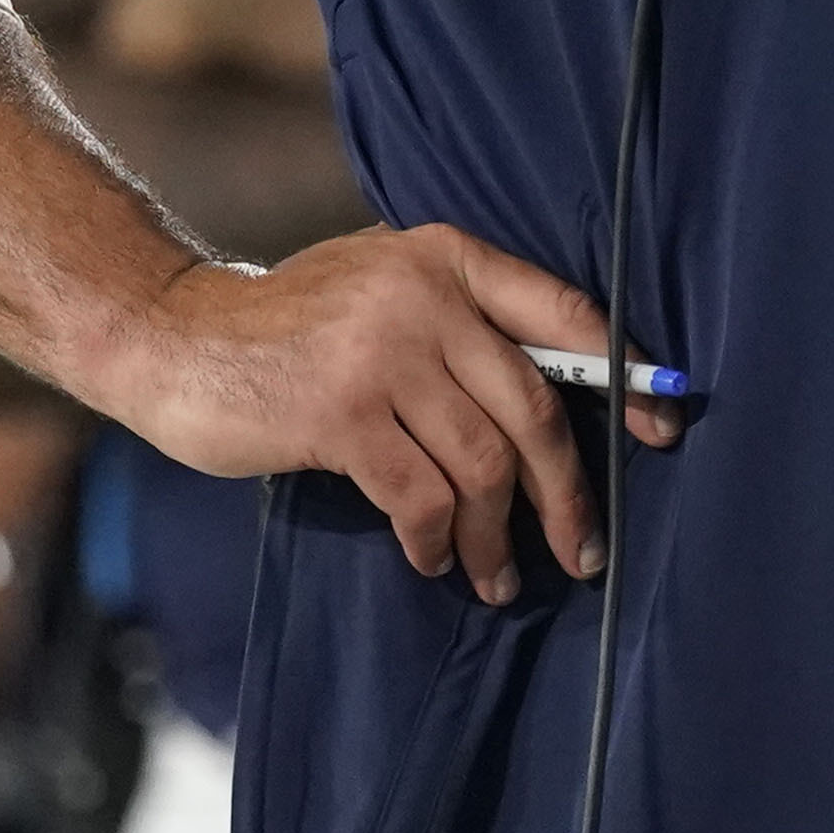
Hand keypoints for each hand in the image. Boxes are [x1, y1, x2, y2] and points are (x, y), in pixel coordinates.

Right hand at [88, 224, 673, 604]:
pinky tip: (435, 557)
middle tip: (581, 550)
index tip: (661, 427)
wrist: (173, 336)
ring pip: (483, 462)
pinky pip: (422, 495)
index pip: (564, 313)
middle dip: (567, 491)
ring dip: (499, 534)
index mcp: (446, 257)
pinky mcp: (338, 413)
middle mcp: (423, 295)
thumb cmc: (288, 328)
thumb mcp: (380, 289)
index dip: (623, 375)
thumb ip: (458, 324)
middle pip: (534, 405)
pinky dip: (439, 539)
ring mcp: (380, 352)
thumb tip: (554, 409)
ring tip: (496, 574)